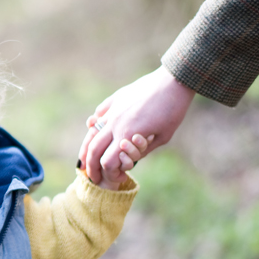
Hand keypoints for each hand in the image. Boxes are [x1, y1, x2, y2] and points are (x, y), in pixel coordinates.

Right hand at [79, 65, 194, 183]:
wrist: (173, 81)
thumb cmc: (173, 111)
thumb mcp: (163, 137)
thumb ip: (143, 150)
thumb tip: (128, 157)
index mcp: (126, 135)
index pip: (108, 162)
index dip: (111, 173)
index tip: (120, 177)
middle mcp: (114, 124)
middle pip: (93, 150)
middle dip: (91, 167)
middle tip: (93, 177)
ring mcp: (112, 110)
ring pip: (91, 133)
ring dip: (86, 149)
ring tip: (84, 159)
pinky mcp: (114, 99)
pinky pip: (99, 114)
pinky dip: (94, 124)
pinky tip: (93, 128)